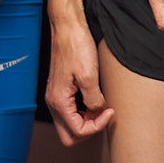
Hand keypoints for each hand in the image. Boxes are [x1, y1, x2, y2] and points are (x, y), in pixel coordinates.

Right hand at [43, 12, 112, 142]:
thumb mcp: (90, 75)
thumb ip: (94, 100)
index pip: (77, 131)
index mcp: (59, 101)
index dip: (97, 126)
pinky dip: (83, 113)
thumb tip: (98, 111)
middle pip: (69, 135)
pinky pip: (70, 112)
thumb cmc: (76, 46)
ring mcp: (55, 96)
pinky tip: (94, 101)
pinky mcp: (60, 90)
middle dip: (88, 130)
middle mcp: (53, 102)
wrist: (68, 27)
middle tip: (103, 116)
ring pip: (69, 125)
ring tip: (101, 107)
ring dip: (86, 122)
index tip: (109, 111)